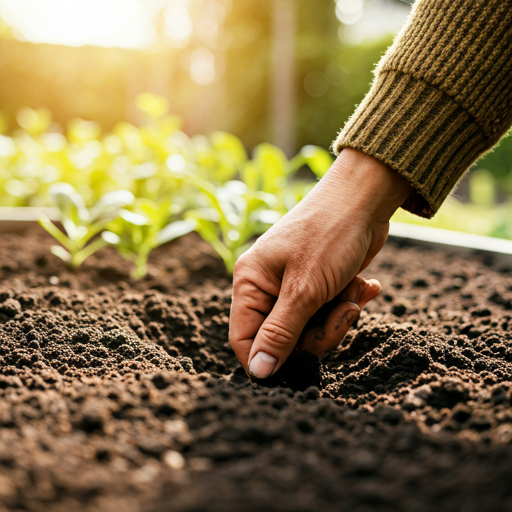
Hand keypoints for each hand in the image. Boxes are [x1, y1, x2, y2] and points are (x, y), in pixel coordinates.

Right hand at [229, 148, 411, 377]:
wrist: (365, 200)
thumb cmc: (329, 235)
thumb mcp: (304, 289)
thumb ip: (280, 334)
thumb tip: (257, 373)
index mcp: (250, 283)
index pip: (243, 339)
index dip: (267, 359)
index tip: (298, 369)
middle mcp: (267, 287)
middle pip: (283, 339)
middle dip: (320, 332)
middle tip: (344, 311)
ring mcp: (294, 287)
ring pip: (310, 330)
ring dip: (339, 316)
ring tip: (357, 289)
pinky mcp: (318, 286)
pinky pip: (327, 314)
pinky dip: (347, 304)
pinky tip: (363, 285)